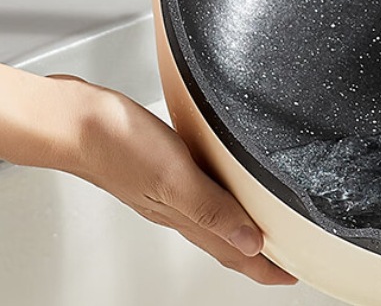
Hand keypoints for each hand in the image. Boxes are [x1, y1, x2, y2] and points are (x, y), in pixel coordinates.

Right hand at [0, 66, 296, 285]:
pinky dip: (221, 196)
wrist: (74, 120)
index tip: (291, 275)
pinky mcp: (159, 166)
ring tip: (262, 227)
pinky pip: (199, 190)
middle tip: (283, 258)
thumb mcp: (174, 176)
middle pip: (225, 239)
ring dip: (240, 225)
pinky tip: (223, 184)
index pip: (233, 251)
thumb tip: (252, 241)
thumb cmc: (116, 145)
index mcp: (184, 214)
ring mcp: (166, 188)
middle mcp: (177, 206)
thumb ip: (212, 208)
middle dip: (256, 252)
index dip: (264, 266)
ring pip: (213, 216)